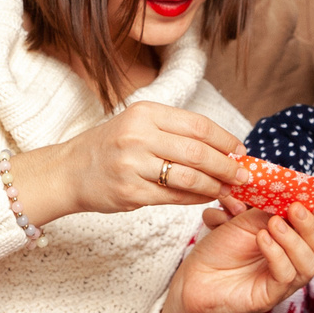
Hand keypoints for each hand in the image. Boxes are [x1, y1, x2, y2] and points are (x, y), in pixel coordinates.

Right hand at [6, 101, 243, 225]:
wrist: (68, 171)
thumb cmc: (109, 147)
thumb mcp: (137, 125)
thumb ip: (175, 132)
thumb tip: (224, 147)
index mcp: (145, 113)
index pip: (197, 125)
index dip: (225, 139)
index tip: (241, 151)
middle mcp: (138, 136)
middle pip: (198, 152)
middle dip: (227, 166)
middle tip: (244, 176)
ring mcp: (133, 165)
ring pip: (189, 178)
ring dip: (215, 186)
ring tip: (228, 190)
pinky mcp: (130, 193)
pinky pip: (174, 198)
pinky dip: (196, 199)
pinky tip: (206, 198)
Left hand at [161, 203, 313, 312]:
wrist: (194, 275)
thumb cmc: (222, 246)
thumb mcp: (248, 218)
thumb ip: (273, 207)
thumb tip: (297, 194)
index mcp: (296, 241)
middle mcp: (296, 262)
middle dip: (312, 227)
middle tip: (294, 210)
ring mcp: (285, 281)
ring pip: (308, 264)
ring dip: (293, 240)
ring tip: (272, 224)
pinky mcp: (270, 296)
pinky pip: (286, 276)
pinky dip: (277, 254)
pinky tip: (261, 239)